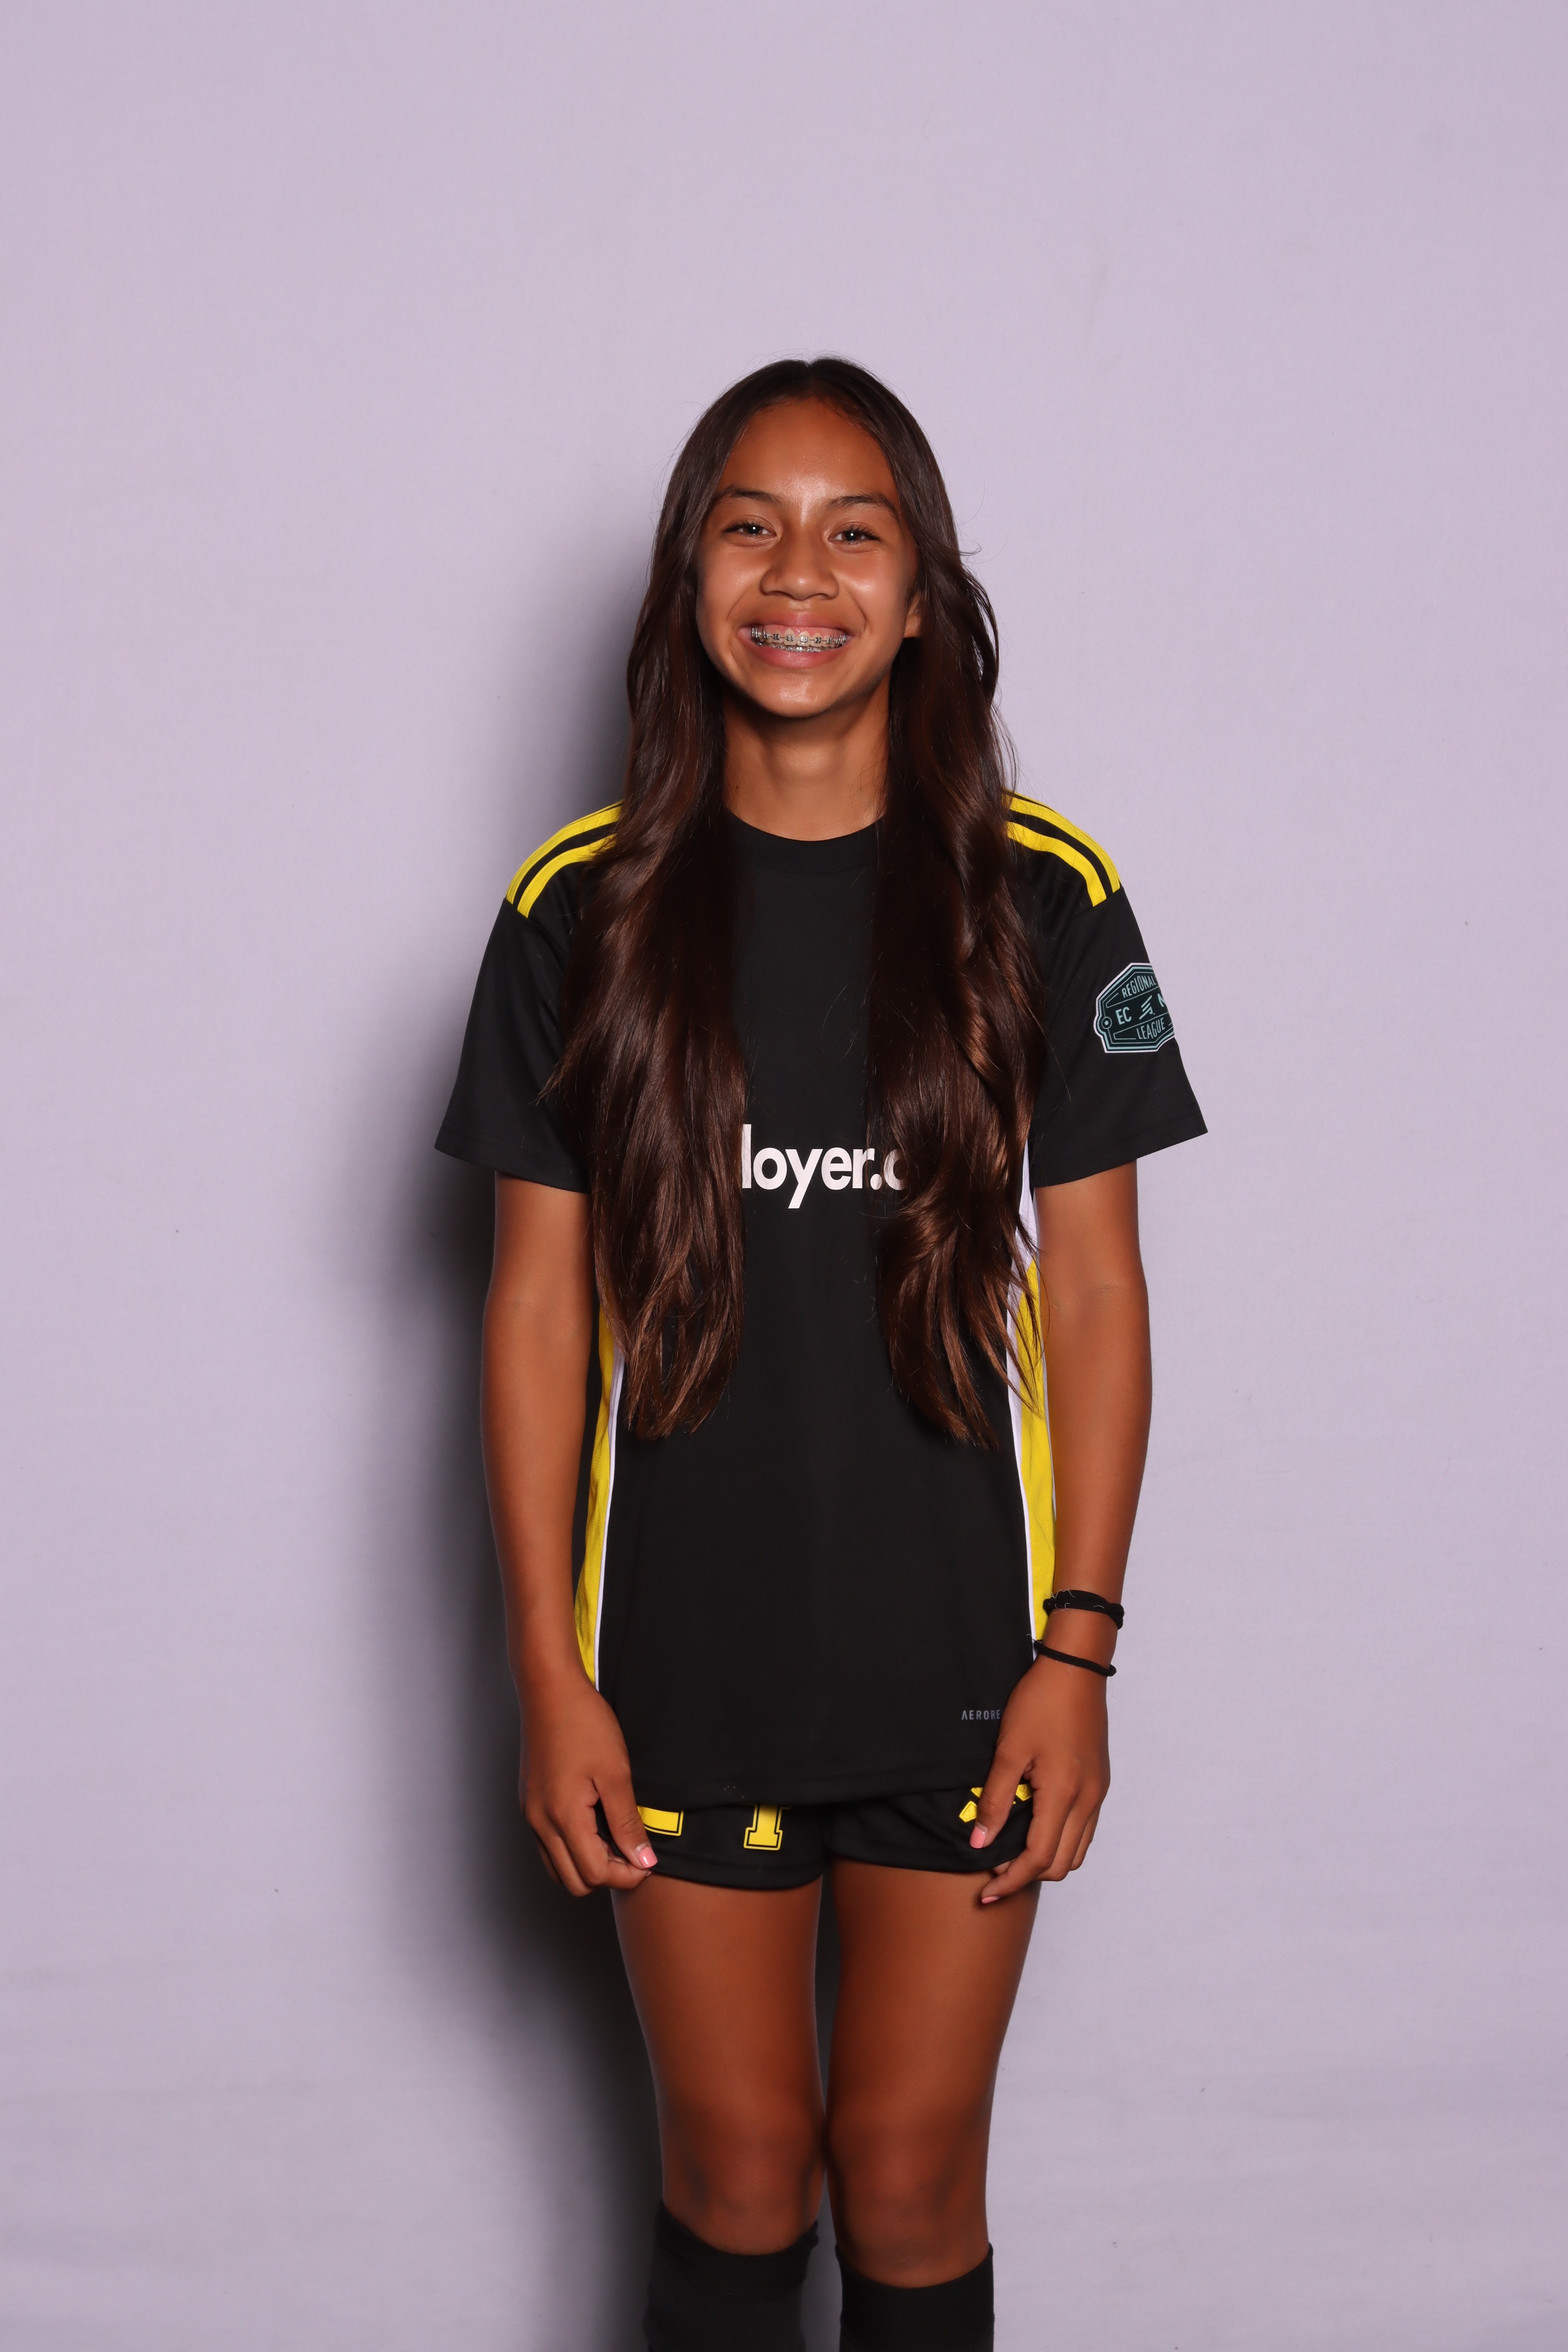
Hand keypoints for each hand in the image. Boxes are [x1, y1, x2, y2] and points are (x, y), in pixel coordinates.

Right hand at [518, 1670, 657, 1895]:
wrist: (549, 1690)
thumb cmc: (583, 1723)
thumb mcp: (615, 1773)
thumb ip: (627, 1823)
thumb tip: (643, 1860)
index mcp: (562, 1817)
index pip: (594, 1874)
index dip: (626, 1874)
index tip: (648, 1860)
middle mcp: (539, 1823)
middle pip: (573, 1881)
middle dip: (607, 1875)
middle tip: (633, 1852)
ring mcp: (530, 1814)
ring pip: (557, 1868)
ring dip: (587, 1864)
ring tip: (614, 1839)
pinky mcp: (528, 1804)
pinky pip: (548, 1846)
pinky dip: (571, 1848)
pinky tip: (593, 1825)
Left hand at [969, 1656, 1110, 1901]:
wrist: (1075, 1671)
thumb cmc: (1040, 1703)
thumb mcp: (1008, 1750)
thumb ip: (995, 1800)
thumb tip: (980, 1842)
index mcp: (1064, 1795)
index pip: (1038, 1859)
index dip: (1011, 1881)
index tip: (986, 1890)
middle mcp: (1088, 1801)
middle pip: (1061, 1865)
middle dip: (1027, 1876)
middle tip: (994, 1871)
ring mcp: (1098, 1794)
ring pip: (1076, 1851)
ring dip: (1046, 1861)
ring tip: (1013, 1853)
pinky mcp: (1100, 1784)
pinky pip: (1085, 1830)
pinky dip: (1061, 1842)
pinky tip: (1036, 1828)